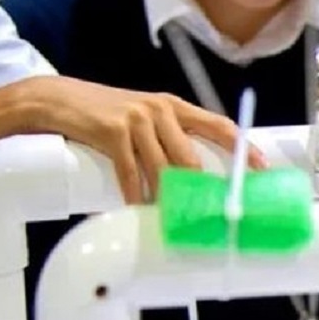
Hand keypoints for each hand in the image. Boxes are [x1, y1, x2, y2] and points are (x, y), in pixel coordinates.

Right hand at [20, 75, 263, 203]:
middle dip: (202, 189)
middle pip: (192, 158)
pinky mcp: (111, 131)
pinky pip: (131, 171)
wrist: (55, 99)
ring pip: (163, 169)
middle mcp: (161, 110)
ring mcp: (136, 120)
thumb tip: (193, 178)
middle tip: (212, 214)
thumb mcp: (143, 118)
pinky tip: (140, 208)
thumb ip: (167, 138)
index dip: (243, 149)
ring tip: (177, 220)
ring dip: (169, 199)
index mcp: (175, 107)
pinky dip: (136, 194)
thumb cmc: (104, 114)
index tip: (262, 170)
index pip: (219, 126)